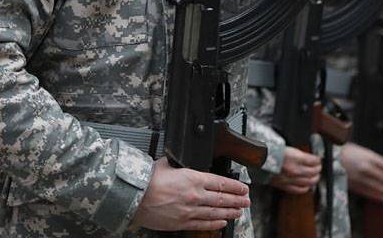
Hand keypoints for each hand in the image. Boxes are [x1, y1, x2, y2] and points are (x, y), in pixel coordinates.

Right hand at [132, 157, 249, 231]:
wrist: (136, 196)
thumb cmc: (148, 179)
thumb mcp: (167, 163)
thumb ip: (179, 163)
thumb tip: (183, 159)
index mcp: (193, 178)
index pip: (220, 182)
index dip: (234, 186)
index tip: (243, 188)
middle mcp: (195, 195)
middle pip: (221, 198)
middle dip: (236, 200)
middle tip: (246, 201)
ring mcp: (190, 211)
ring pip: (215, 212)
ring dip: (230, 212)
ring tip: (239, 212)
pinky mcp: (182, 223)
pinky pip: (203, 224)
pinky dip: (215, 223)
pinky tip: (222, 222)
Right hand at [270, 147, 321, 193]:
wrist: (257, 158)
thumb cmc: (269, 150)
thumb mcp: (286, 146)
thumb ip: (297, 153)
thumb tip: (307, 157)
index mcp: (294, 157)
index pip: (313, 161)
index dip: (318, 160)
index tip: (318, 159)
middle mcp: (294, 169)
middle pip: (313, 172)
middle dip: (318, 169)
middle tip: (319, 167)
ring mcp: (289, 178)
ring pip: (308, 182)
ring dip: (314, 179)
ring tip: (316, 176)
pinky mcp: (284, 185)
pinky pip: (298, 189)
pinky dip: (305, 188)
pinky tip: (308, 186)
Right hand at [340, 142, 382, 200]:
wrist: (329, 158)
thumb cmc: (346, 151)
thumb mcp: (361, 150)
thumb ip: (373, 158)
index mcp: (368, 156)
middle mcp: (366, 167)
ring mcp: (360, 177)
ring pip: (378, 187)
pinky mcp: (355, 185)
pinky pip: (369, 192)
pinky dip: (378, 196)